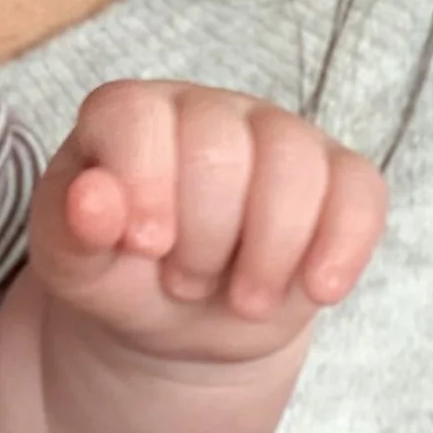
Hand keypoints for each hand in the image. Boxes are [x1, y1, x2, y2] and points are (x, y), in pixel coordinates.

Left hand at [29, 80, 386, 363]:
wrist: (179, 322)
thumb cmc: (118, 274)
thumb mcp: (75, 266)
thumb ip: (73, 231)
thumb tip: (90, 198)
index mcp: (128, 115)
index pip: (138, 116)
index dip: (145, 184)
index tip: (148, 247)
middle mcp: (203, 110)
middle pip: (220, 146)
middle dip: (205, 237)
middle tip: (186, 282)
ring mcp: (274, 137)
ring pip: (294, 161)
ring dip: (271, 250)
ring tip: (245, 301)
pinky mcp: (334, 179)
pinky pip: (360, 189)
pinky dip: (343, 245)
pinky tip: (317, 290)